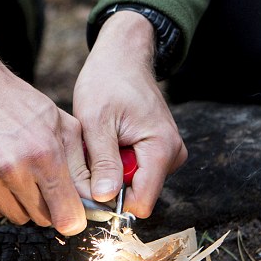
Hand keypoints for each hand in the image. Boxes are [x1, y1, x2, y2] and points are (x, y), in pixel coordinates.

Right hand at [0, 29, 89, 234]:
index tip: (72, 214)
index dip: (73, 218)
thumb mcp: (58, 121)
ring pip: (16, 217)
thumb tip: (94, 197)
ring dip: (20, 201)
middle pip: (42, 219)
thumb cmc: (14, 102)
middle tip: (38, 178)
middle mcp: (12, 171)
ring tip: (13, 170)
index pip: (66, 215)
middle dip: (46, 204)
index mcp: (43, 154)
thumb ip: (80, 162)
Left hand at [73, 11, 186, 217]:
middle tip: (91, 153)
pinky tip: (108, 141)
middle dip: (109, 183)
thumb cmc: (107, 81)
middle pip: (137, 195)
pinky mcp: (160, 152)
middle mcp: (172, 155)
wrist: (123, 57)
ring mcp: (168, 154)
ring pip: (134, 185)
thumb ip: (103, 162)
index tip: (88, 185)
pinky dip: (117, 163)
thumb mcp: (96, 121)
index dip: (112, 203)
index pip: (141, 203)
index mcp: (161, 148)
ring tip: (100, 143)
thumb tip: (104, 198)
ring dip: (111, 171)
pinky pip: (136, 172)